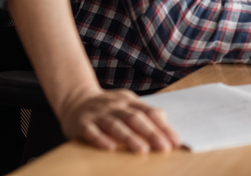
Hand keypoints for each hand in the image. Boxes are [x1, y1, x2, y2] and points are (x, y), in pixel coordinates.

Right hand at [58, 87, 180, 152]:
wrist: (75, 99)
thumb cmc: (107, 108)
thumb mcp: (127, 104)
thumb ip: (144, 112)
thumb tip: (165, 120)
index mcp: (129, 101)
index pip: (149, 113)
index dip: (163, 127)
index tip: (175, 141)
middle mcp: (115, 105)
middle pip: (135, 118)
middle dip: (151, 133)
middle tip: (164, 147)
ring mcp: (98, 114)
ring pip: (115, 125)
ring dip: (129, 137)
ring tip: (142, 149)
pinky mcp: (82, 123)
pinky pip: (91, 132)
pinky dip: (101, 139)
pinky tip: (110, 148)